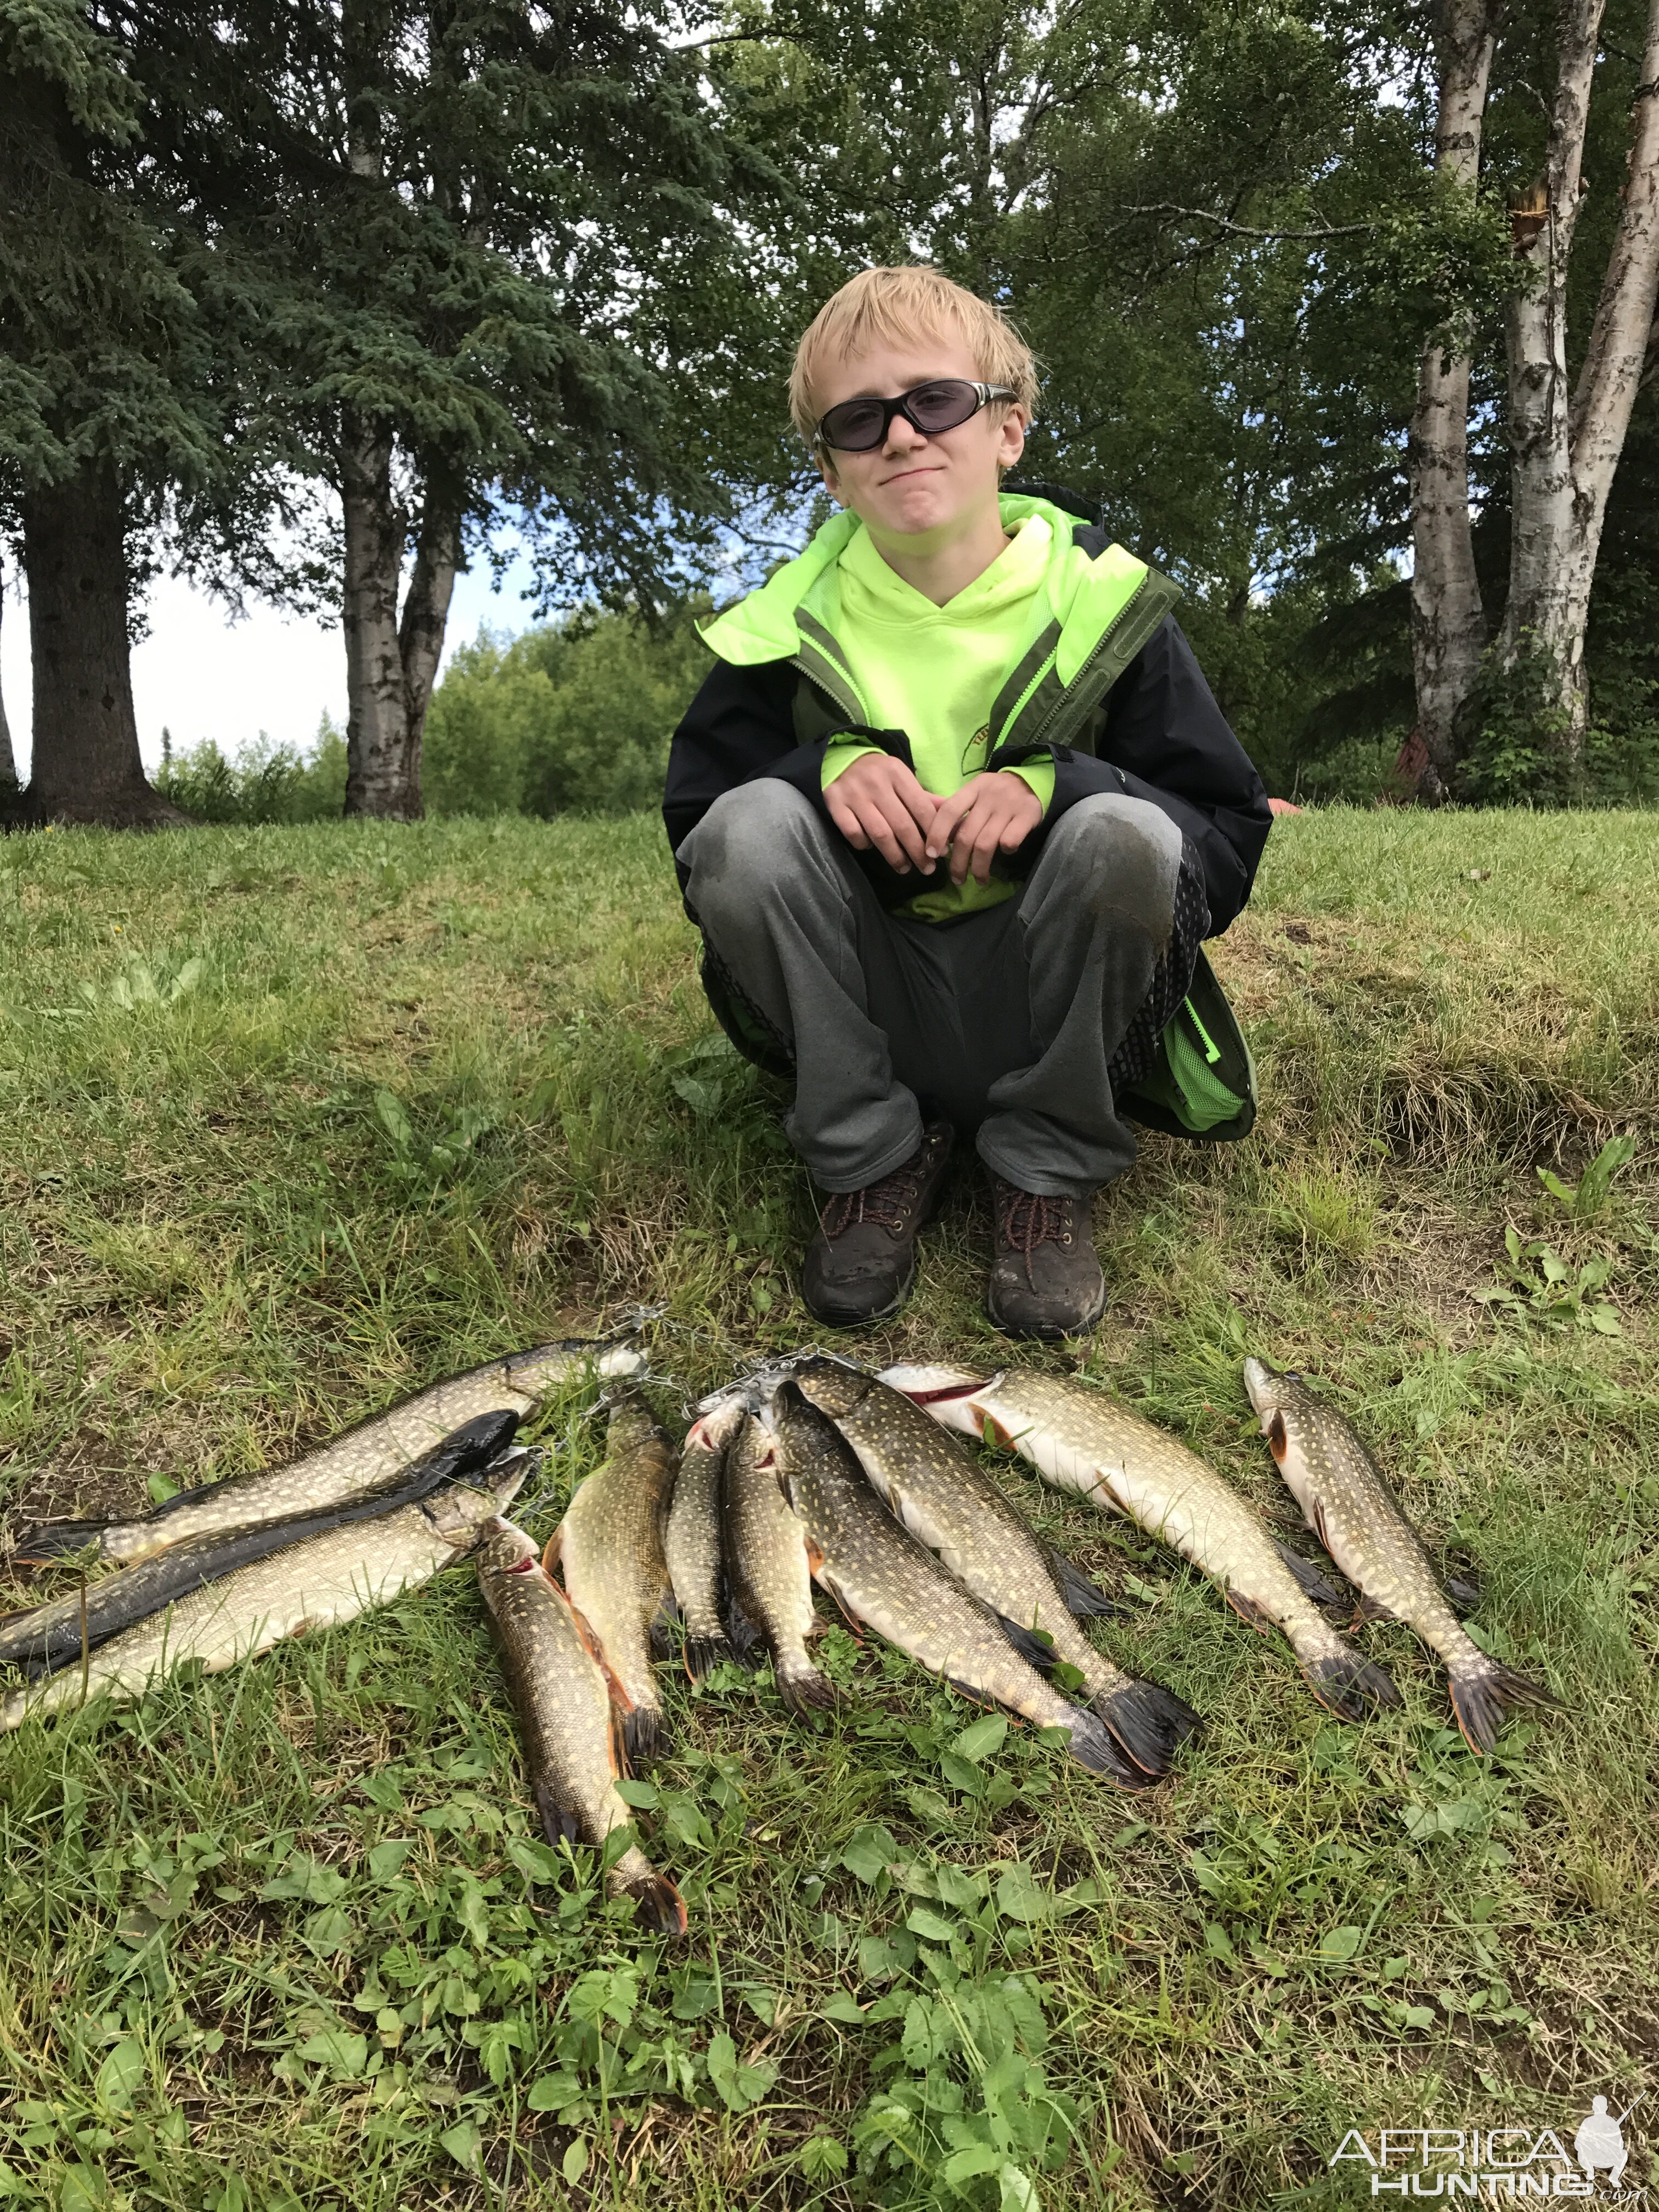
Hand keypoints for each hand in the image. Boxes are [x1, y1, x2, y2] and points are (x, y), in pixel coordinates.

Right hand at [823, 752, 940, 873]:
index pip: (921, 808)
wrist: (843, 758)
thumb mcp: (903, 779)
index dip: (933, 833)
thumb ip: (926, 799)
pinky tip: (871, 848)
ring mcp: (854, 794)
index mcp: (898, 774)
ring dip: (894, 856)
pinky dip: (864, 844)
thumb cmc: (880, 774)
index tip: (941, 853)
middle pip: (902, 825)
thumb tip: (955, 820)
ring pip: (879, 833)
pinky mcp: (835, 804)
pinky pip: (853, 833)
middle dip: (917, 851)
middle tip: (927, 869)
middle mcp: (877, 783)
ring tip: (904, 868)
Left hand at [924, 771, 1042, 884]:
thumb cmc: (997, 794)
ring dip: (979, 867)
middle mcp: (989, 796)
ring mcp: (1009, 805)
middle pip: (966, 835)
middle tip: (957, 879)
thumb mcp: (976, 795)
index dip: (937, 834)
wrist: (1033, 782)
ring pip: (985, 844)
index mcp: (973, 788)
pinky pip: (1009, 841)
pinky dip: (1005, 851)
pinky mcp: (1028, 815)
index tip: (931, 855)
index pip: (949, 811)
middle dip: (958, 863)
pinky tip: (1005, 854)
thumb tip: (937, 841)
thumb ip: (957, 814)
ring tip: (979, 879)